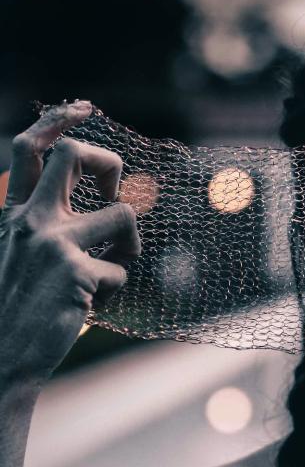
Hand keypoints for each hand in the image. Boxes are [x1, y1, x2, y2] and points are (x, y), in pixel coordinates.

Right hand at [0, 102, 139, 384]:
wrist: (0, 359)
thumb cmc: (18, 310)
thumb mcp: (23, 257)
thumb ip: (52, 228)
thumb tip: (112, 206)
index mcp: (12, 215)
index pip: (28, 149)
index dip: (58, 120)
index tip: (85, 108)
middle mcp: (29, 221)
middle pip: (74, 156)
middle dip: (109, 164)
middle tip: (115, 193)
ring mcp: (51, 244)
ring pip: (124, 215)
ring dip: (129, 245)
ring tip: (109, 270)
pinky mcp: (75, 271)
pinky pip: (121, 269)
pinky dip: (114, 288)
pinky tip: (90, 304)